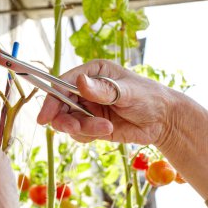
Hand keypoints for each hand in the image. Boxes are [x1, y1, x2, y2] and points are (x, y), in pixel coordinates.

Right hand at [38, 59, 174, 145]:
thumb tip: (80, 81)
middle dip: (65, 119)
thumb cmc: (148, 97)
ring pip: (68, 121)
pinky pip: (78, 133)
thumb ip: (104, 89)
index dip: (52, 99)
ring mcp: (87, 107)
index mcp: (92, 72)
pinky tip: (106, 131)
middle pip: (60, 105)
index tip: (45, 117)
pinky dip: (87, 135)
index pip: (63, 83)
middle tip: (76, 129)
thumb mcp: (127, 91)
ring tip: (104, 129)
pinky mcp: (91, 124)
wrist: (162, 121)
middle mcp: (85, 89)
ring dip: (81, 128)